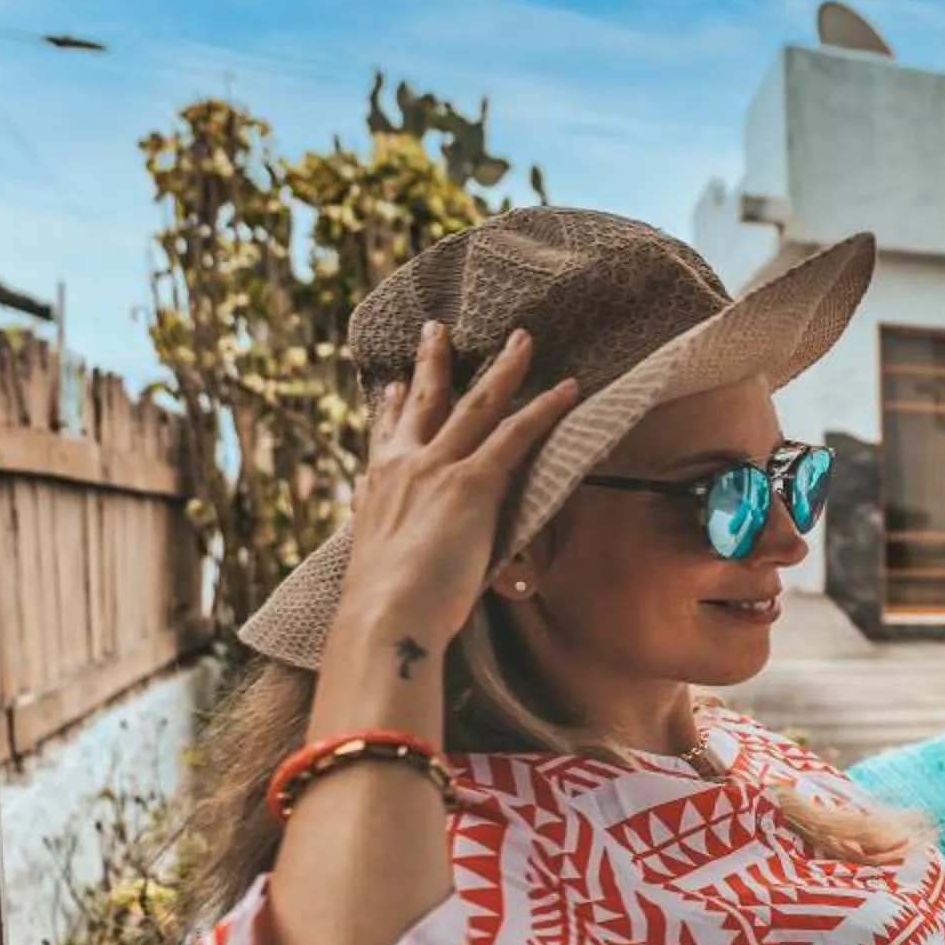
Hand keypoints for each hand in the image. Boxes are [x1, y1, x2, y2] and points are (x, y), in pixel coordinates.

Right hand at [334, 322, 579, 650]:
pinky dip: (545, 408)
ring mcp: (437, 467)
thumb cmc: (386, 609)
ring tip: (522, 339)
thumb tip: (408, 560)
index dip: (392, 407)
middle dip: (433, 361)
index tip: (395, 384)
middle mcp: (402, 465)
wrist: (386, 615)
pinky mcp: (473, 481)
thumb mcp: (382, 566)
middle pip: (425, 401)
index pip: (384, 436)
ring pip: (477, 403)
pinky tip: (568, 388)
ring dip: (504, 368)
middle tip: (436, 329)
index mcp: (375, 488)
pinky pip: (517, 433)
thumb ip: (398, 549)